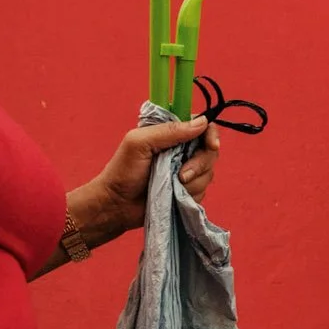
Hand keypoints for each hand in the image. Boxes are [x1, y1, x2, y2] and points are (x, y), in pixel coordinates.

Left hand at [83, 116, 221, 236]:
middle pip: (210, 151)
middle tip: (182, 175)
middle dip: (200, 164)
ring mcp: (186, 171)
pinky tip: (175, 197)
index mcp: (170, 133)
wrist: (116, 206)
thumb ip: (169, 131)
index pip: (202, 126)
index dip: (211, 134)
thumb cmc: (122, 171)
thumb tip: (202, 123)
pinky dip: (191, 195)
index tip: (211, 146)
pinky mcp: (187, 191)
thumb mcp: (139, 143)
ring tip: (173, 187)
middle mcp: (182, 150)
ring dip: (193, 182)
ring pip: (208, 173)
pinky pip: (202, 191)